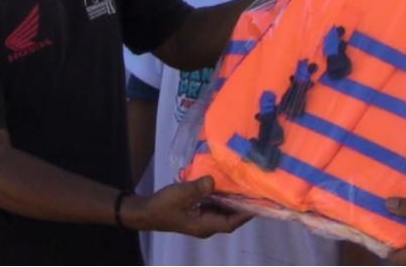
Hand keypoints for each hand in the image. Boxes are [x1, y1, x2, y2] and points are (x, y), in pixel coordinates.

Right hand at [124, 176, 249, 236]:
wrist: (146, 211)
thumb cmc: (164, 206)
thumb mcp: (182, 194)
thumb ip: (199, 188)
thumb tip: (214, 180)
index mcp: (205, 226)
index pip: (231, 222)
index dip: (246, 214)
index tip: (259, 202)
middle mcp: (207, 225)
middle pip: (230, 217)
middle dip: (243, 205)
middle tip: (257, 189)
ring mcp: (202, 219)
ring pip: (223, 210)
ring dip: (233, 200)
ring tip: (246, 184)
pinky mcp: (197, 212)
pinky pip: (215, 205)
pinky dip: (222, 196)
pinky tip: (226, 183)